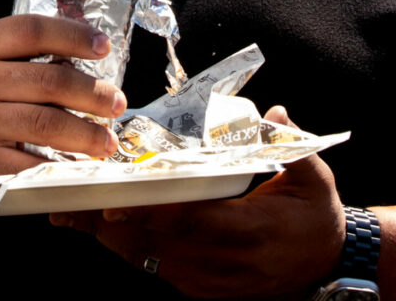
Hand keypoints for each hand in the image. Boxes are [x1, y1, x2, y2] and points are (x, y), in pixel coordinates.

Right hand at [0, 14, 126, 180]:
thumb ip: (7, 50)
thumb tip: (69, 56)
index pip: (31, 31)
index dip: (72, 36)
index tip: (102, 47)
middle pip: (48, 82)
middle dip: (92, 94)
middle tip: (116, 102)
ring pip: (44, 125)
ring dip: (85, 134)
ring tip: (107, 139)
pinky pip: (25, 162)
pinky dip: (54, 164)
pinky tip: (75, 164)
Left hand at [50, 105, 343, 298]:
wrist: (329, 269)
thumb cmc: (315, 218)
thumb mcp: (314, 179)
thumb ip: (292, 143)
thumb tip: (273, 112)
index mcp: (246, 232)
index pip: (187, 223)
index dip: (146, 212)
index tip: (110, 199)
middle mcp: (220, 263)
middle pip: (153, 245)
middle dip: (108, 224)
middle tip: (67, 202)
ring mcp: (207, 282)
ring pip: (147, 260)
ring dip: (108, 238)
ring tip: (69, 213)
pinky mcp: (200, 289)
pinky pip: (155, 269)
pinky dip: (126, 248)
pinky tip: (99, 229)